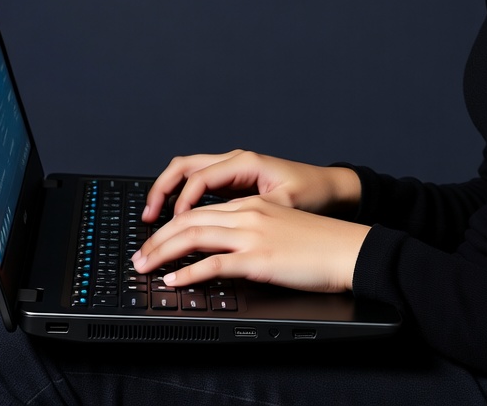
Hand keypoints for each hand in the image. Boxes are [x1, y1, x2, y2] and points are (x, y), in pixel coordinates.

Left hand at [132, 196, 369, 292]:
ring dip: (163, 253)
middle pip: (190, 220)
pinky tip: (175, 280)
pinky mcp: (259, 257)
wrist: (347, 249)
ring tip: (145, 267)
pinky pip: (214, 263)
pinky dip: (189, 272)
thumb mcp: (280, 226)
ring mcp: (253, 234)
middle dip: (158, 239)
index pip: (200, 209)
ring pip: (195, 236)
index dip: (171, 225)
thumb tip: (224, 252)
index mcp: (252, 204)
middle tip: (139, 256)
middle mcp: (248, 214)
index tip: (155, 241)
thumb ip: (252, 231)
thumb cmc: (319, 243)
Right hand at [142, 150, 360, 222]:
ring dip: (169, 192)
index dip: (182, 202)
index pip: (200, 177)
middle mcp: (236, 161)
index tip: (175, 225)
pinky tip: (177, 219)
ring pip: (189, 173)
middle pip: (185, 167)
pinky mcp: (235, 182)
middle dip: (162, 190)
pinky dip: (184, 197)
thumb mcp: (285, 205)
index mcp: (245, 162)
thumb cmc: (314, 193)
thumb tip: (227, 228)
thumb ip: (255, 214)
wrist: (333, 189)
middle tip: (148, 218)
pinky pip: (200, 185)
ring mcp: (234, 169)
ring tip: (154, 218)